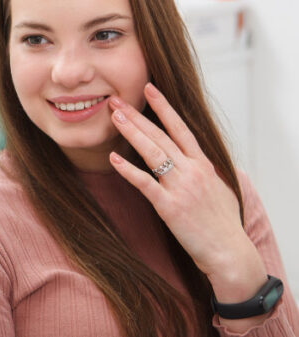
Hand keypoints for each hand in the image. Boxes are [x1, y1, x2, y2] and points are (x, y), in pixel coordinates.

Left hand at [108, 83, 265, 304]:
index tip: (149, 89)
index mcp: (203, 165)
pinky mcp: (170, 206)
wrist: (229, 252)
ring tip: (114, 117)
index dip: (164, 107)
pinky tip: (113, 159)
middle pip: (160, 136)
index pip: (181, 128)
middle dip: (137, 116)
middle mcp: (192, 171)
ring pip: (152, 152)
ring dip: (131, 133)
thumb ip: (205, 171)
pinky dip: (128, 170)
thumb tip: (196, 160)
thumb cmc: (224, 223)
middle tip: (116, 100)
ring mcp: (181, 187)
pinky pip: (145, 183)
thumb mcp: (220, 189)